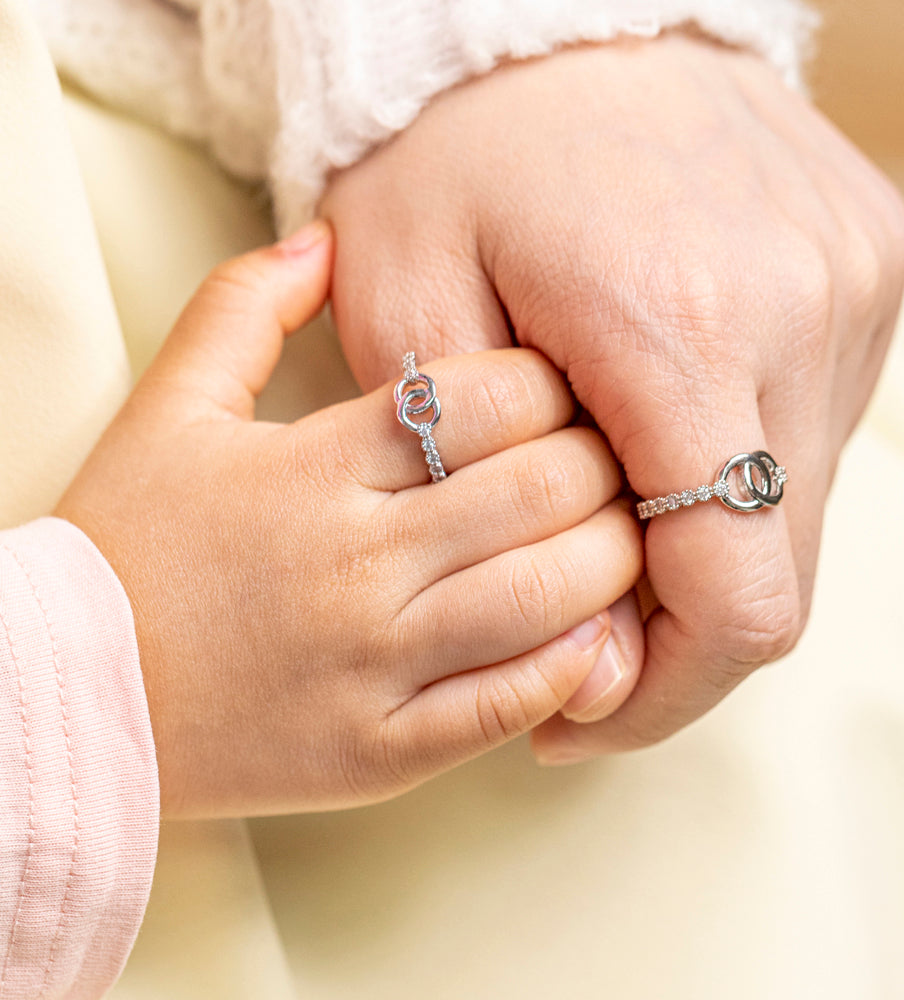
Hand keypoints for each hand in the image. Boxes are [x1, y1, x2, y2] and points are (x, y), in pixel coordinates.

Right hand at [55, 223, 641, 814]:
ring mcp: (371, 664)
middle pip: (537, 489)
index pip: (485, 398)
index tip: (561, 396)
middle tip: (608, 461)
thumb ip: (241, 309)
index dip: (550, 387)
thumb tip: (321, 240)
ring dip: (607, 560)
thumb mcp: (168, 408)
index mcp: (315, 467)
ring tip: (615, 539)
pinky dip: (568, 668)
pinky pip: (504, 706)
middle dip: (599, 466)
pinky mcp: (379, 752)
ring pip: (542, 596)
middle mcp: (355, 562)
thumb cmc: (124, 548)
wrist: (62, 696)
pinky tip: (591, 638)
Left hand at [321, 33, 903, 757]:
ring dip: (705, 546)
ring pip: (800, 507)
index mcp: (680, 330)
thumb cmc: (449, 156)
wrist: (537, 13)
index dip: (662, 689)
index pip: (732, 599)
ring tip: (610, 519)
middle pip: (777, 572)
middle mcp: (802, 311)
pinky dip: (739, 472)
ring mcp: (850, 285)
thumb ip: (483, 493)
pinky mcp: (863, 268)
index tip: (579, 702)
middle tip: (580, 631)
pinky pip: (814, 430)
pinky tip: (660, 441)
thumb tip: (585, 637)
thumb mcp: (405, 318)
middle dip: (676, 633)